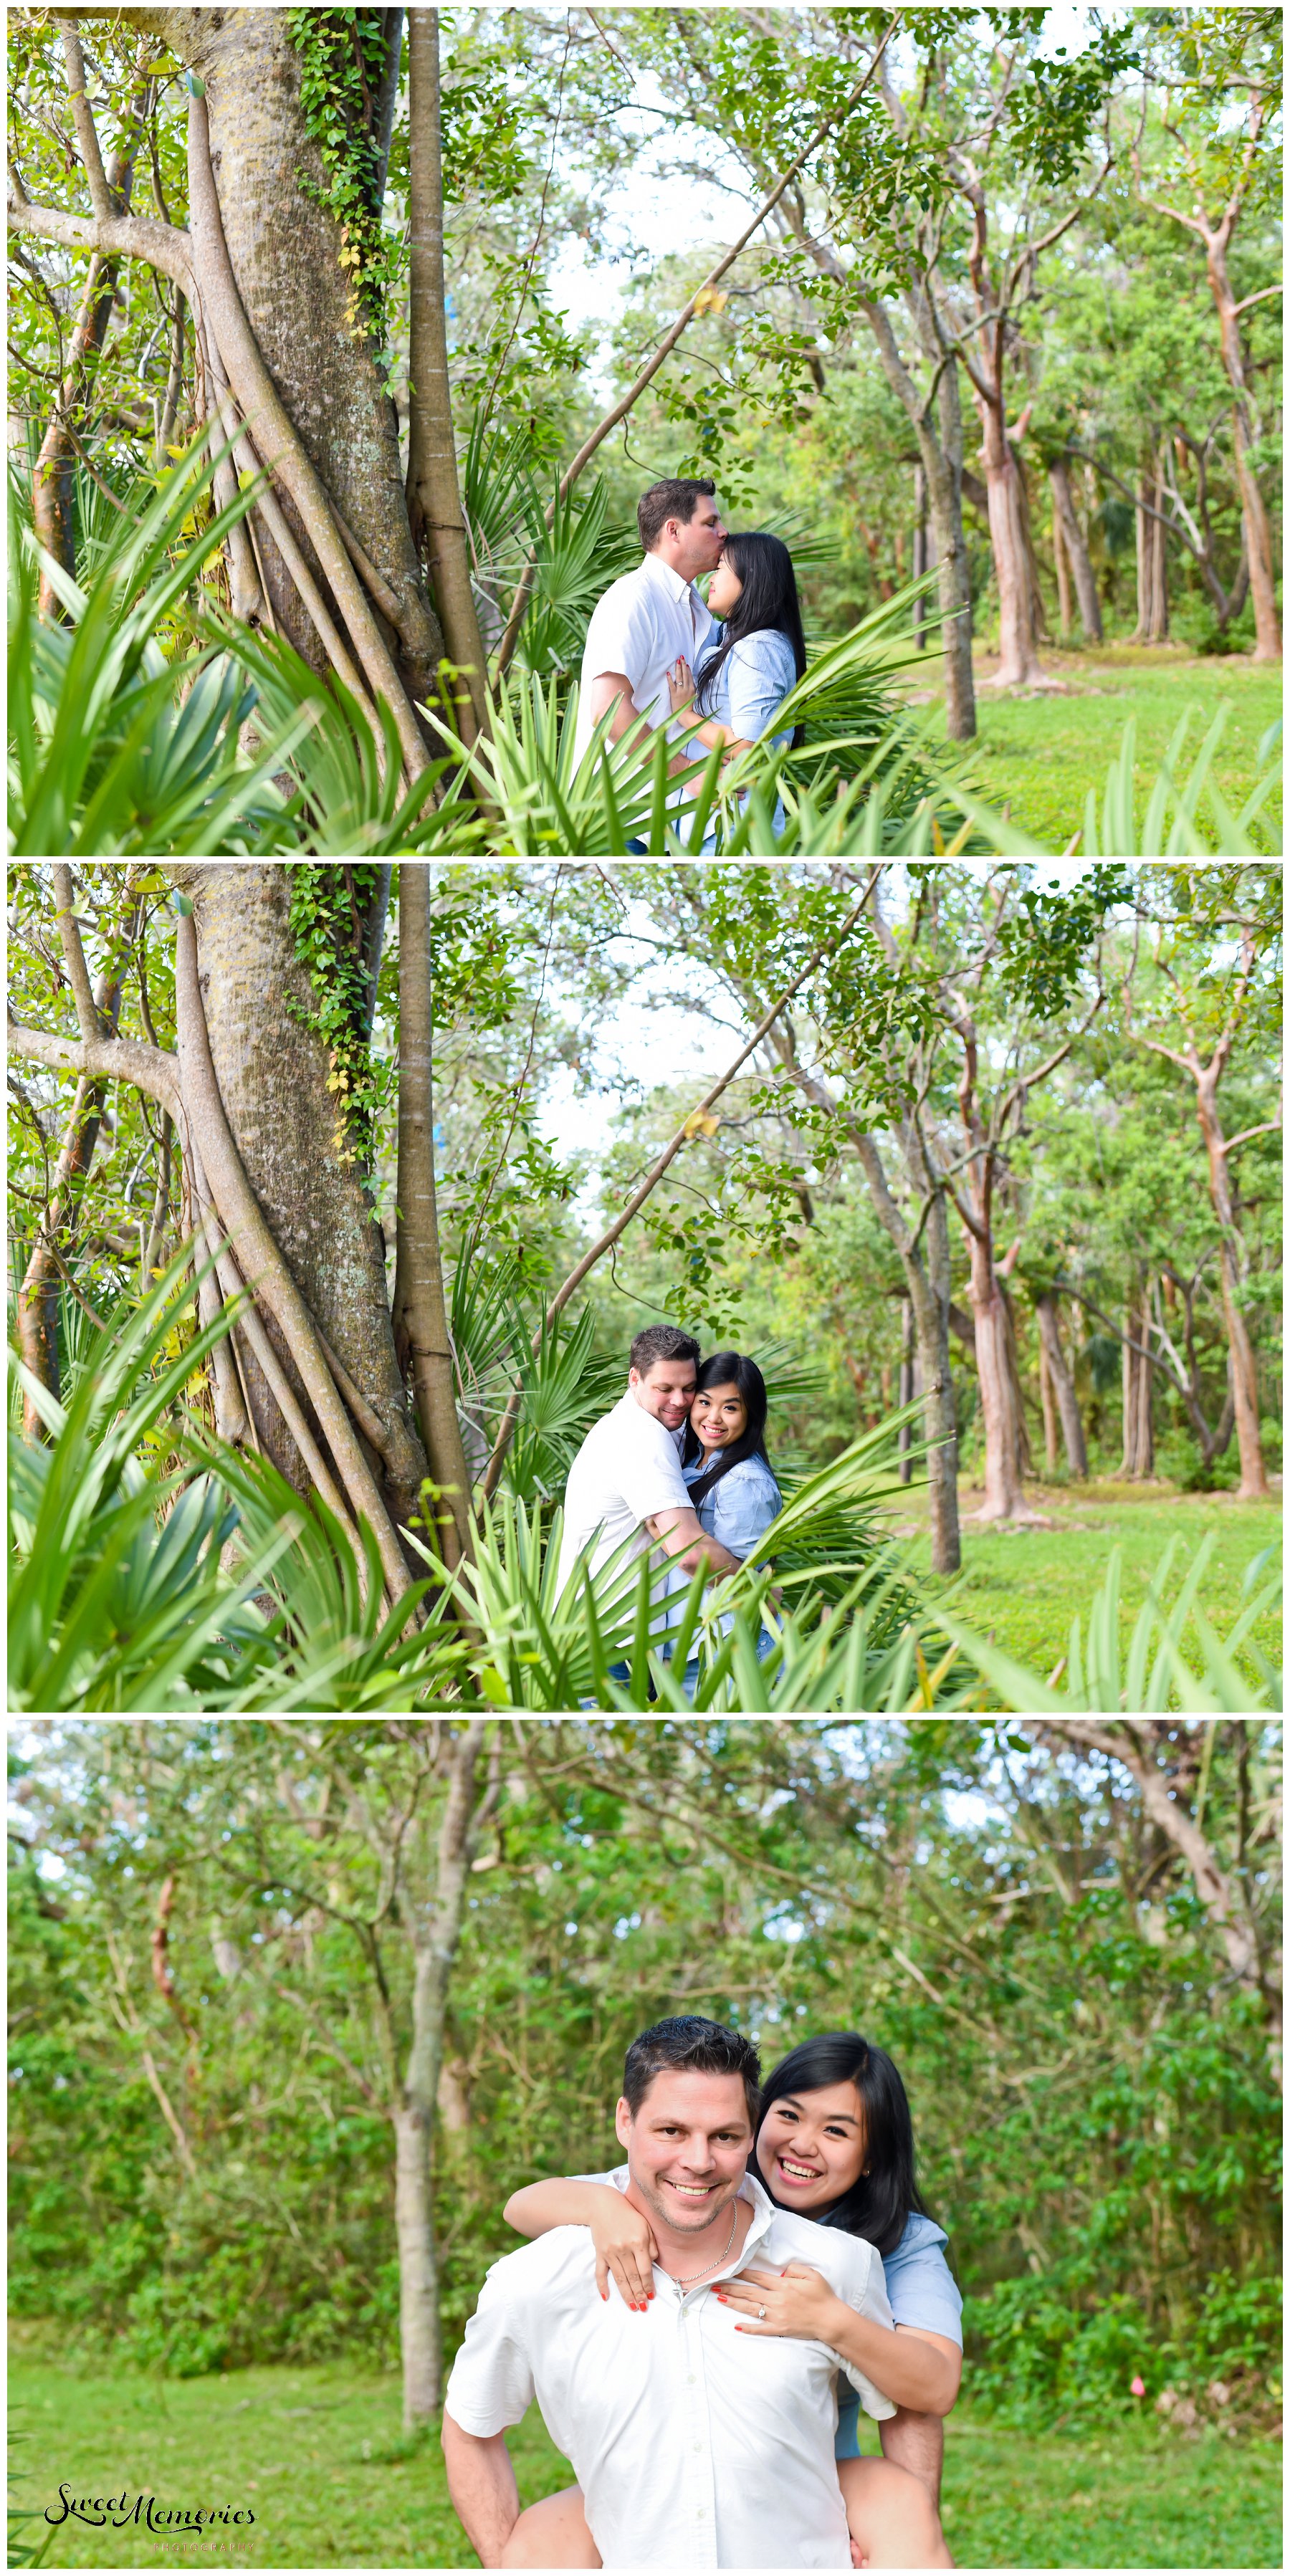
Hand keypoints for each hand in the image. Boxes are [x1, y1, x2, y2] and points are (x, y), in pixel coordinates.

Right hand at [590, 2196, 657, 2309]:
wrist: (602, 2204)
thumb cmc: (628, 2214)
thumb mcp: (646, 2225)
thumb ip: (652, 2245)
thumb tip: (653, 2264)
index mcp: (638, 2241)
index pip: (645, 2270)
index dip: (649, 2285)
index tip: (652, 2296)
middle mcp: (624, 2248)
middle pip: (633, 2278)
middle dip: (639, 2295)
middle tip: (643, 2307)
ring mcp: (610, 2252)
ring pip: (619, 2279)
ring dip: (626, 2295)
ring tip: (632, 2307)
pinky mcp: (599, 2253)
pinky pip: (600, 2273)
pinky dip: (602, 2286)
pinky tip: (606, 2297)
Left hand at [667, 655, 694, 711]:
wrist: (685, 715)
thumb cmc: (688, 706)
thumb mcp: (693, 696)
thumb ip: (692, 689)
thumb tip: (690, 682)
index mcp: (692, 688)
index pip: (689, 676)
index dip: (687, 669)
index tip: (686, 663)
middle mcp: (687, 688)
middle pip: (684, 674)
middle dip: (682, 665)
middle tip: (681, 657)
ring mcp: (680, 691)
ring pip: (679, 677)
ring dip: (678, 668)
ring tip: (677, 661)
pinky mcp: (674, 694)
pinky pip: (672, 685)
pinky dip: (670, 679)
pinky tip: (668, 673)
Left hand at [716, 2262, 843, 2343]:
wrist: (830, 2319)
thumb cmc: (822, 2295)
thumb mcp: (811, 2274)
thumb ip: (794, 2269)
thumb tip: (779, 2272)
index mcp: (783, 2285)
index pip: (758, 2277)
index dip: (742, 2273)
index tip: (729, 2270)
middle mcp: (777, 2299)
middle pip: (749, 2292)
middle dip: (730, 2288)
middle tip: (714, 2285)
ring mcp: (777, 2316)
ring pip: (750, 2308)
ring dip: (734, 2303)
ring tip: (720, 2299)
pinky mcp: (780, 2329)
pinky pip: (760, 2329)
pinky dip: (748, 2328)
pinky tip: (736, 2326)